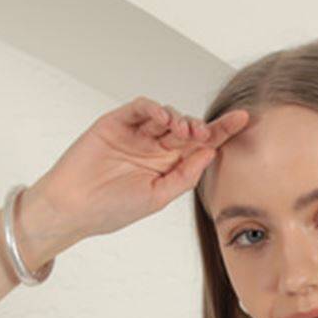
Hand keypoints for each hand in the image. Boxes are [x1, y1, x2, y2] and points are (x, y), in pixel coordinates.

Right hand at [24, 95, 250, 245]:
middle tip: (202, 134)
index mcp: (167, 165)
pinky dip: (154, 108)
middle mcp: (154, 147)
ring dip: (179, 118)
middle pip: (187, 127)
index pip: (199, 145)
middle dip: (200, 127)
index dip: (221, 131)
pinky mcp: (116, 122)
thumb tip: (211, 153)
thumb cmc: (112, 209)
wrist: (74, 208)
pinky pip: (140, 107)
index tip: (243, 120)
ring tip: (181, 131)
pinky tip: (163, 120)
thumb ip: (185, 175)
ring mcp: (135, 133)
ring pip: (166, 114)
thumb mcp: (158, 197)